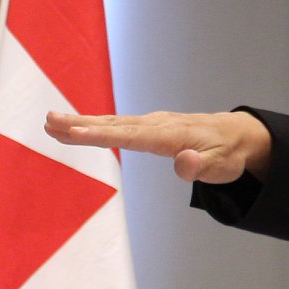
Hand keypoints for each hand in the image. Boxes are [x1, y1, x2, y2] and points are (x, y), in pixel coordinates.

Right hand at [45, 109, 272, 183]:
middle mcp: (157, 125)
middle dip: (81, 124)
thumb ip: (200, 167)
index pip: (131, 136)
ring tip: (51, 122)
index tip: (77, 134)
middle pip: (114, 125)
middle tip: (50, 121)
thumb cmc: (229, 154)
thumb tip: (183, 164)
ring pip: (112, 122)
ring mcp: (152, 123)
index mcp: (170, 135)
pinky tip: (75, 126)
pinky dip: (95, 125)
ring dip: (82, 122)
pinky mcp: (150, 126)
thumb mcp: (222, 166)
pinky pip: (118, 125)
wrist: (239, 135)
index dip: (103, 136)